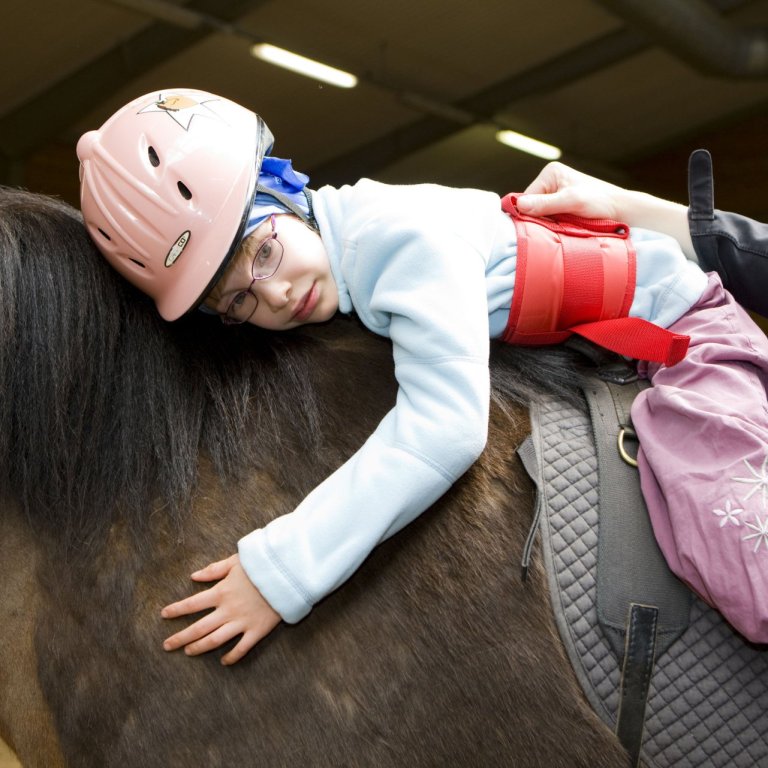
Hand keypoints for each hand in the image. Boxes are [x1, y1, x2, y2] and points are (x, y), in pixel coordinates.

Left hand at [161, 554, 280, 664]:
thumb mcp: (236, 561)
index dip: (176, 610)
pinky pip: (241, 649)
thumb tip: (193, 576)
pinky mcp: (256, 631)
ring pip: (214, 641)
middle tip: (167, 645)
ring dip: (198, 648)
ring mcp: (241, 622)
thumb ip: (214, 570)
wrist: (287, 575)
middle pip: (198, 628)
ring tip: (188, 652)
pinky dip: (231, 657)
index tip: (164, 615)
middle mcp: (227, 610)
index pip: (192, 604)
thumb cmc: (261, 565)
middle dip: (180, 637)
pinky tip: (223, 661)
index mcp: (221, 592)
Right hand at [518, 161, 695, 258]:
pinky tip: (561, 228)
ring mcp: (557, 192)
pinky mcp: (563, 203)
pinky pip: (549, 216)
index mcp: (551, 173)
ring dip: (546, 223)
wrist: (622, 209)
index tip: (535, 227)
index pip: (526, 197)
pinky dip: (553, 224)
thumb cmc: (600, 202)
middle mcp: (552, 180)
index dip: (528, 214)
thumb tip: (519, 205)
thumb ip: (546, 204)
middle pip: (532, 206)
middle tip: (550, 228)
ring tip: (559, 227)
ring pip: (540, 213)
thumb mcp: (571, 202)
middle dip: (538, 218)